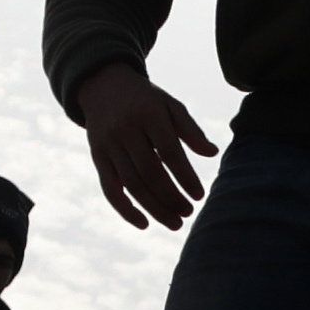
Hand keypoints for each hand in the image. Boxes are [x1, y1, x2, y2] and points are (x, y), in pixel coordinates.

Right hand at [74, 63, 220, 230]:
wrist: (103, 85)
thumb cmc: (145, 100)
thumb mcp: (170, 105)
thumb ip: (190, 129)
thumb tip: (212, 153)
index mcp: (148, 115)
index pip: (169, 152)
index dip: (185, 177)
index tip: (200, 195)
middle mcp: (126, 130)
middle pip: (150, 173)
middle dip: (171, 197)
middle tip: (189, 213)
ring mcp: (109, 145)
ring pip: (132, 185)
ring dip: (154, 208)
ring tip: (175, 222)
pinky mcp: (97, 158)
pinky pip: (110, 189)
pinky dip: (125, 210)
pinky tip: (144, 223)